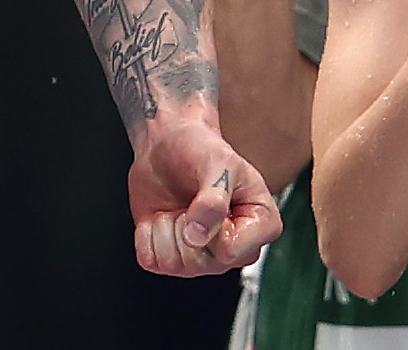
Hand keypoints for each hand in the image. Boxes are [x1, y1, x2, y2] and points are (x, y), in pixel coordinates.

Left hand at [126, 110, 280, 274]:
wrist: (168, 142)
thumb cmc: (201, 148)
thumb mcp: (217, 162)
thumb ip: (213, 200)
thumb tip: (197, 237)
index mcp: (261, 226)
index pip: (231, 252)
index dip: (212, 225)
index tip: (211, 197)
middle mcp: (234, 249)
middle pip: (200, 263)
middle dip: (184, 224)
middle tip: (191, 198)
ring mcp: (202, 257)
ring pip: (172, 264)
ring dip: (164, 227)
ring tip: (178, 205)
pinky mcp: (170, 256)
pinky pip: (149, 260)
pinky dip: (146, 233)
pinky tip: (161, 214)